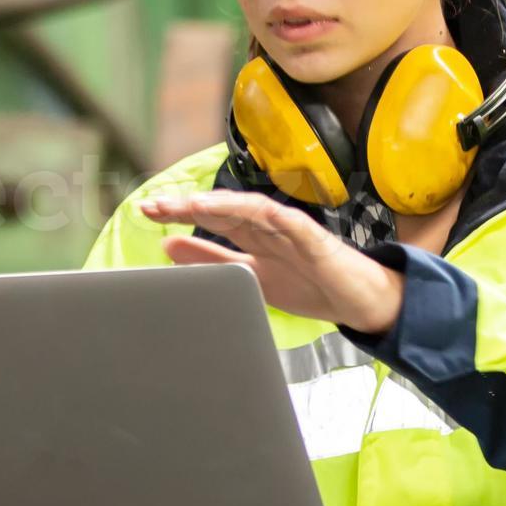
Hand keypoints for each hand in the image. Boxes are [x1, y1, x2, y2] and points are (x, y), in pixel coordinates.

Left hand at [141, 189, 405, 332]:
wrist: (359, 301)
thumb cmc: (311, 287)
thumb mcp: (250, 278)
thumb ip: (212, 261)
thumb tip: (170, 247)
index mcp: (252, 236)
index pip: (210, 218)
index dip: (179, 213)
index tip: (147, 211)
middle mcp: (266, 226)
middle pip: (222, 208)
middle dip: (187, 205)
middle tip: (153, 206)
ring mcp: (289, 228)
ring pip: (248, 208)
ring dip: (218, 204)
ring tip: (189, 205)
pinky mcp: (311, 236)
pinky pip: (283, 220)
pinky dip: (260, 213)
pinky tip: (238, 209)